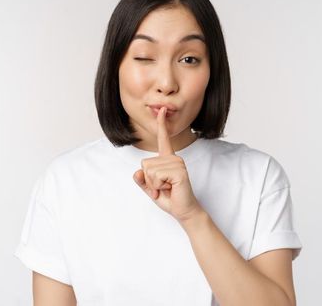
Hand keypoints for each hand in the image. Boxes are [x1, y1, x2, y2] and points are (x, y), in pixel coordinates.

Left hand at [132, 107, 204, 222]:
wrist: (184, 211)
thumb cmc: (170, 198)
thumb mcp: (151, 189)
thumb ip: (142, 180)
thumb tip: (137, 173)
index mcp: (168, 159)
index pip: (163, 139)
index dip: (161, 125)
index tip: (162, 110)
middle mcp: (174, 158)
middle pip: (145, 164)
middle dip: (149, 180)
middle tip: (163, 187)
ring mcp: (178, 163)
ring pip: (150, 170)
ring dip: (154, 184)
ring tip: (167, 188)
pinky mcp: (179, 171)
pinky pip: (157, 176)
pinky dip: (159, 186)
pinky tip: (170, 188)